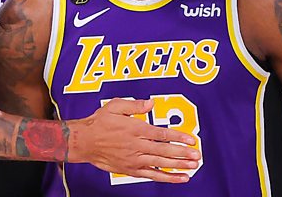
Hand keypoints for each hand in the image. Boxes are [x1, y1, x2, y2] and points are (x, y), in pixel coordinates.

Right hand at [66, 98, 200, 182]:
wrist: (84, 142)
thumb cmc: (99, 123)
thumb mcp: (115, 106)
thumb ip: (134, 105)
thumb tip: (151, 103)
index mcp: (136, 129)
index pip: (162, 134)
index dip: (178, 137)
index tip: (191, 139)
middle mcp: (137, 146)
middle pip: (164, 151)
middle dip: (182, 154)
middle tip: (197, 155)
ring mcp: (134, 159)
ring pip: (161, 164)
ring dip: (178, 166)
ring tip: (193, 167)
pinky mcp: (131, 170)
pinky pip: (152, 175)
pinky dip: (167, 178)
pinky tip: (179, 178)